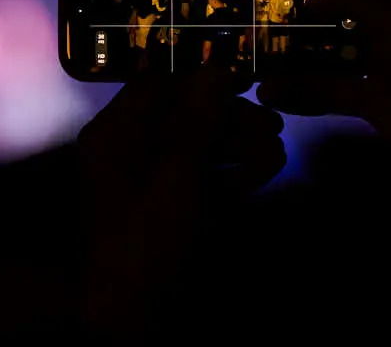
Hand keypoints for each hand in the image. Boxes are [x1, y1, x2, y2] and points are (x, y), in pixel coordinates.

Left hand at [78, 66, 284, 334]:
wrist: (131, 320)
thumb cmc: (147, 243)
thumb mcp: (176, 177)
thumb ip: (196, 122)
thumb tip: (216, 69)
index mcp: (113, 136)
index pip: (158, 87)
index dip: (203, 80)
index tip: (247, 79)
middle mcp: (125, 151)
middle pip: (182, 116)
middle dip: (230, 119)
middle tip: (273, 123)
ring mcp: (145, 181)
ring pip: (196, 148)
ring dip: (237, 145)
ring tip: (276, 149)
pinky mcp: (165, 208)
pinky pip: (198, 177)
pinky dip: (229, 172)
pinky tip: (264, 169)